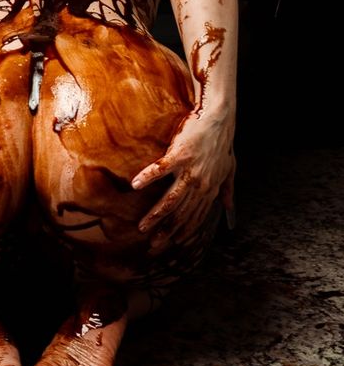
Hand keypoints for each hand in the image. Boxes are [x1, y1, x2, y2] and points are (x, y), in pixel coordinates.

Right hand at [130, 106, 235, 251]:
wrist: (220, 119)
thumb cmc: (223, 144)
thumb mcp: (230, 171)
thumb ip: (228, 194)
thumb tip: (230, 212)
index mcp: (210, 190)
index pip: (195, 218)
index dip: (184, 233)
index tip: (171, 244)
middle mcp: (200, 184)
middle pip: (181, 214)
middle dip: (167, 232)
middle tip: (154, 245)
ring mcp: (190, 170)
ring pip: (171, 199)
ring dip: (156, 215)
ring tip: (142, 226)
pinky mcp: (180, 155)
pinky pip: (161, 169)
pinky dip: (148, 177)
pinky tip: (135, 185)